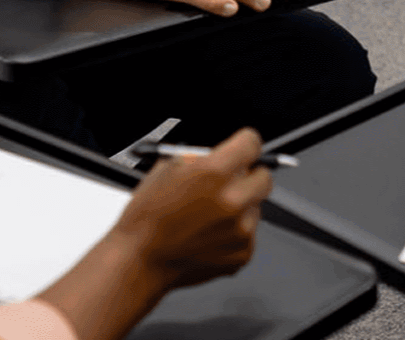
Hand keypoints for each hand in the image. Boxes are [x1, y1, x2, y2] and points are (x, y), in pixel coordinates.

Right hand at [114, 127, 271, 288]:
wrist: (141, 260)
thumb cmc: (148, 218)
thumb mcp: (168, 168)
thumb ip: (202, 157)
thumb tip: (222, 153)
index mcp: (215, 173)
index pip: (252, 144)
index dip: (244, 144)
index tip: (241, 149)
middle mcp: (233, 200)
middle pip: (264, 176)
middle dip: (248, 176)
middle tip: (228, 182)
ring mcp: (241, 230)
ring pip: (256, 206)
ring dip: (241, 205)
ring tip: (210, 215)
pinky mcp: (243, 253)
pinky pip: (250, 232)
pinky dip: (236, 231)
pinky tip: (211, 233)